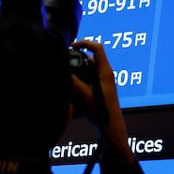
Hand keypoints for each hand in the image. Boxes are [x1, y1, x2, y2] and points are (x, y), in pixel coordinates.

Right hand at [70, 39, 134, 163]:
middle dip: (77, 58)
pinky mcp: (101, 90)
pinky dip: (80, 80)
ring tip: (67, 78)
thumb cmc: (102, 114)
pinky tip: (72, 91)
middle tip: (65, 63)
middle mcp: (106, 75)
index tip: (71, 45)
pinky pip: (89, 78)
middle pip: (91, 58)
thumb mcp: (84, 96)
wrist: (112, 131)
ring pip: (89, 69)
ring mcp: (104, 83)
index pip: (97, 48)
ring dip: (78, 70)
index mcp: (106, 72)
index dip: (84, 43)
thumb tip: (62, 69)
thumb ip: (73, 81)